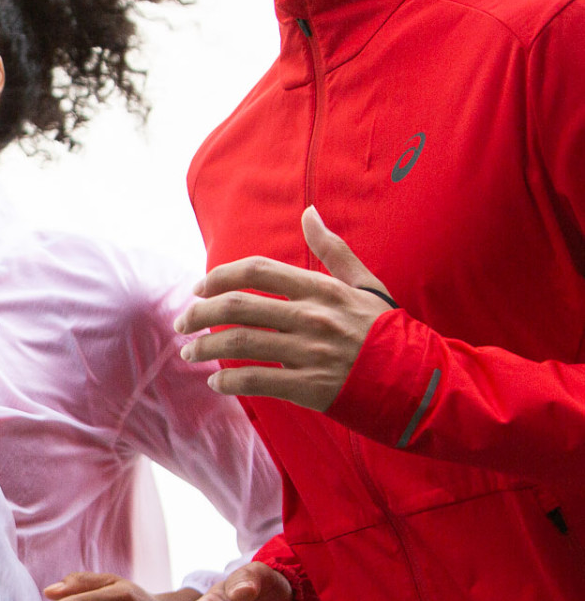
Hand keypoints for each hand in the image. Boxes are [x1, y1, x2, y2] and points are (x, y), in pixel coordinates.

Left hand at [177, 207, 395, 411]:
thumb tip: (310, 213)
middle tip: (181, 323)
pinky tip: (215, 382)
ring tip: (189, 353)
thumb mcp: (365, 284)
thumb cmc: (388, 331)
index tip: (199, 288)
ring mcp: (309, 352)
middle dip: (199, 314)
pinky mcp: (309, 387)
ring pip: (239, 344)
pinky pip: (255, 381)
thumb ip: (333, 249)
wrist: (419, 379)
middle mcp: (311, 317)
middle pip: (237, 307)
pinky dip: (228, 381)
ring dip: (204, 348)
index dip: (219, 277)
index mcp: (321, 289)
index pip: (257, 271)